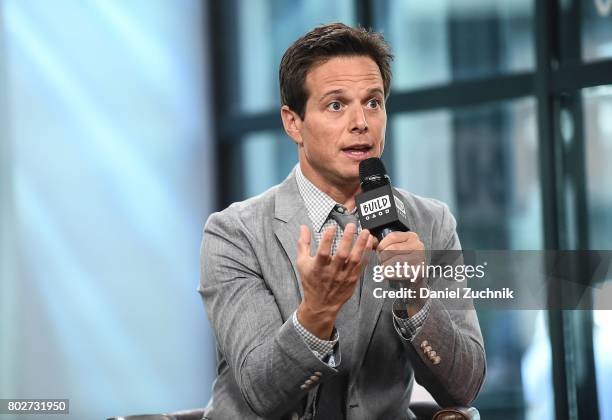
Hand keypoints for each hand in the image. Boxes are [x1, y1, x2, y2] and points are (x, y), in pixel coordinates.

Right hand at [296, 223, 373, 338]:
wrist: (321, 304)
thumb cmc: (311, 281)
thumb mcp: (302, 263)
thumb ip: (303, 244)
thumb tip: (303, 227)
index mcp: (318, 267)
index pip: (323, 252)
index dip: (327, 239)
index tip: (332, 227)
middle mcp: (332, 272)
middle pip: (342, 254)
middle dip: (347, 239)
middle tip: (351, 225)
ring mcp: (344, 276)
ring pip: (355, 259)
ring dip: (361, 244)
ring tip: (366, 232)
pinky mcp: (353, 279)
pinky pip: (362, 265)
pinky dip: (366, 253)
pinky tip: (369, 242)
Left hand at [376, 231, 427, 316]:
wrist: (416, 279)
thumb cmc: (403, 262)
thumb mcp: (396, 248)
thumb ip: (384, 243)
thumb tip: (371, 240)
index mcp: (412, 236)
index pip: (392, 237)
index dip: (382, 245)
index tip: (379, 251)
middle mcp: (418, 245)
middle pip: (391, 249)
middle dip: (382, 257)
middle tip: (382, 262)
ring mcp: (420, 258)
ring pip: (393, 261)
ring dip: (385, 266)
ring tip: (386, 268)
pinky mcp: (418, 272)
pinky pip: (397, 273)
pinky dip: (390, 275)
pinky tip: (390, 275)